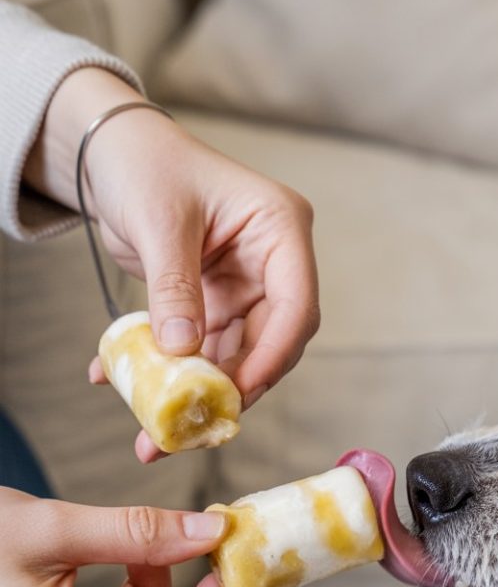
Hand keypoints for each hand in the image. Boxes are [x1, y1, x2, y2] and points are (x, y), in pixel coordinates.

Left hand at [24, 69, 319, 462]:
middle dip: (234, 386)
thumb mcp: (161, 222)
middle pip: (272, 341)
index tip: (237, 392)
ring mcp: (246, 286)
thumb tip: (182, 351)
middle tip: (197, 423)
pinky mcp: (216, 302)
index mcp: (281, 229)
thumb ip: (175, 287)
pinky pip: (203, 349)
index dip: (272, 356)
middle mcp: (273, 263)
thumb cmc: (146, 164)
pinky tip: (135, 392)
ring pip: (238, 355)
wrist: (112, 155)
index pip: (296, 305)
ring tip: (159, 431)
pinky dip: (173, 372)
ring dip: (201, 390)